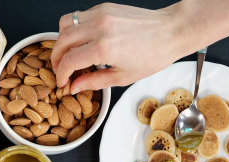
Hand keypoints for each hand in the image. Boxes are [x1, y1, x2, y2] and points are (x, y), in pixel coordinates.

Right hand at [51, 3, 179, 93]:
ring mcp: (101, 14)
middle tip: (60, 69)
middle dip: (56, 58)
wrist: (172, 31)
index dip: (61, 74)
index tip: (62, 81)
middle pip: (61, 41)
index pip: (68, 61)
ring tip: (67, 53)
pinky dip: (74, 29)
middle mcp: (99, 28)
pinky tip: (81, 41)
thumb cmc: (153, 54)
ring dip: (61, 41)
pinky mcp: (104, 7)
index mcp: (103, 48)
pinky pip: (78, 16)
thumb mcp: (122, 77)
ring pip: (65, 24)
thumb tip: (74, 87)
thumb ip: (93, 82)